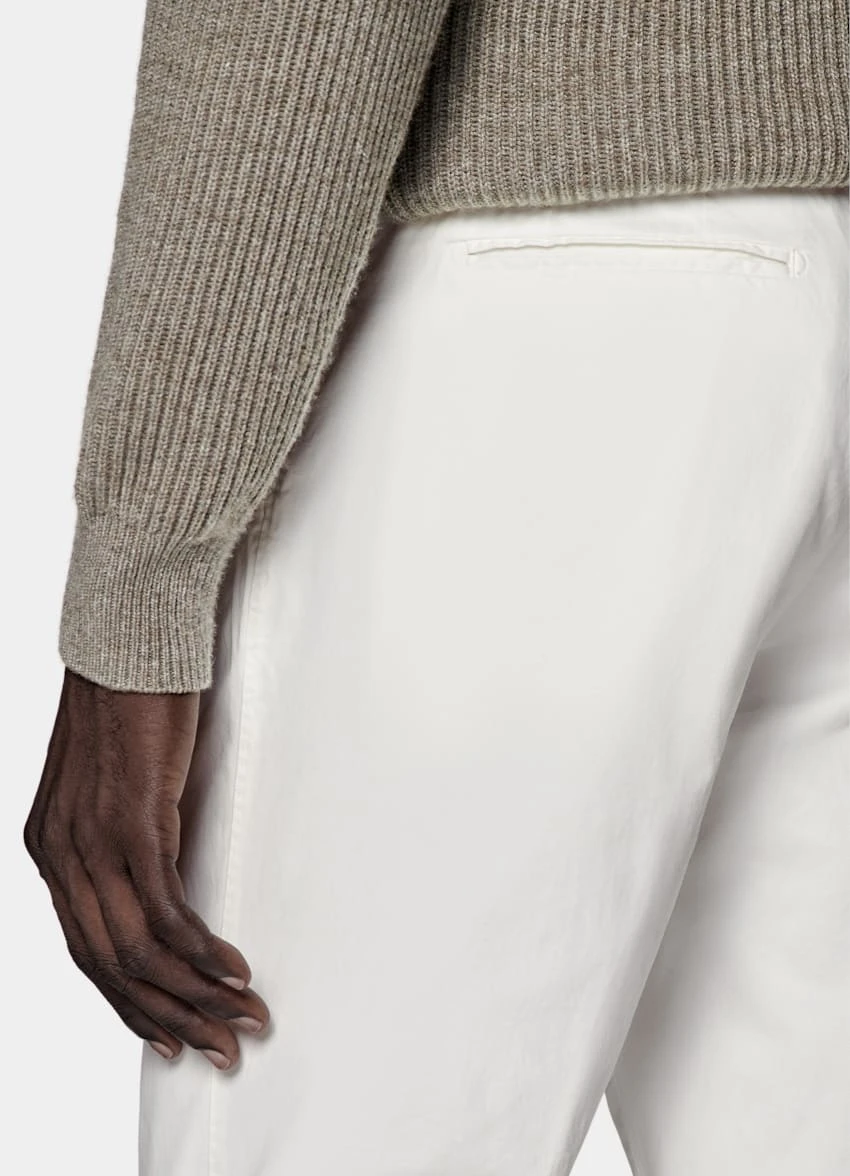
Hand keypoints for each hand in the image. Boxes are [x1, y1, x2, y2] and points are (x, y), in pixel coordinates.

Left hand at [24, 668, 269, 1069]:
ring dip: (193, 996)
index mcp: (50, 849)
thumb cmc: (129, 700)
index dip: (129, 1007)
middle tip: (219, 1049)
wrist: (127, 634)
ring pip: (136, 953)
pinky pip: (165, 911)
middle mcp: (60, 855)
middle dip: (168, 1019)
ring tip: (241, 1019)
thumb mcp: (113, 780)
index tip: (170, 1037)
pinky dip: (201, 951)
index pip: (85, 953)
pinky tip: (234, 969)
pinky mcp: (131, 821)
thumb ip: (123, 835)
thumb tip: (162, 877)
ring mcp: (90, 842)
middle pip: (109, 969)